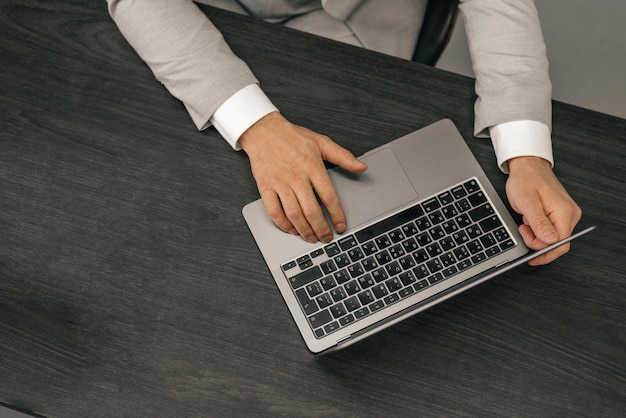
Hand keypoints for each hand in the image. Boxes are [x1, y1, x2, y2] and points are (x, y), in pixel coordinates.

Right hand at [239, 112, 366, 243]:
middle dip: (321, 229)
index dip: (337, 215)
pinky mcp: (265, 187)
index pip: (329, 197)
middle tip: (326, 238)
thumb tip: (361, 166)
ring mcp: (280, 183)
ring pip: (294, 214)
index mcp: (312, 166)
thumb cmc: (292, 136)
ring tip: (311, 238)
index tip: (340, 226)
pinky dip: (283, 224)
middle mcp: (296, 176)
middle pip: (312, 211)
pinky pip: (274, 211)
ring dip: (304, 230)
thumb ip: (343, 156)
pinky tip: (291, 229)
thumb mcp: (321, 142)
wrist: (263, 131)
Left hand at [505, 156, 581, 265]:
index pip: (560, 244)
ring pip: (552, 238)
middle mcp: (570, 214)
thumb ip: (538, 222)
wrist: (528, 166)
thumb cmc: (526, 179)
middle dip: (538, 243)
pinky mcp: (560, 214)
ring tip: (526, 221)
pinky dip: (537, 230)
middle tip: (523, 230)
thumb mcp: (527, 201)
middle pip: (557, 243)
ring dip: (536, 236)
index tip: (529, 253)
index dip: (543, 250)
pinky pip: (551, 231)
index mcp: (564, 211)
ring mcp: (566, 214)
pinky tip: (530, 220)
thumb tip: (550, 240)